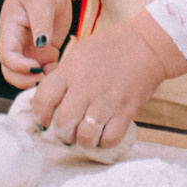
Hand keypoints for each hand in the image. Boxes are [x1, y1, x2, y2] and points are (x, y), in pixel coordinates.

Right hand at [0, 0, 74, 87]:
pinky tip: (62, 71)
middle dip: (24, 81)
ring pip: (26, 75)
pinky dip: (51, 75)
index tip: (35, 67)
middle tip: (44, 80)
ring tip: (55, 77)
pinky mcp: (45, 51)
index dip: (18, 67)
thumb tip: (41, 43)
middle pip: (11, 72)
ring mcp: (30, 49)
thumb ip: (40, 21)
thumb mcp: (40, 0)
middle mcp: (17, 44)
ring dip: (38, 81)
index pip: (7, 56)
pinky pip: (45, 70)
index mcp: (10, 30)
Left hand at [25, 11, 186, 150]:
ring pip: (85, 135)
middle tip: (67, 133)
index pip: (43, 99)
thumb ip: (64, 76)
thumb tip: (50, 101)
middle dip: (62, 134)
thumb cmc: (111, 48)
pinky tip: (104, 135)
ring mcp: (107, 100)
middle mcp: (86, 86)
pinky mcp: (127, 110)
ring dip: (82, 141)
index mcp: (71, 71)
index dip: (39, 115)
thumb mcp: (80, 54)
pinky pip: (110, 138)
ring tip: (85, 137)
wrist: (146, 44)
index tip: (44, 121)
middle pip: (64, 122)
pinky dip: (104, 142)